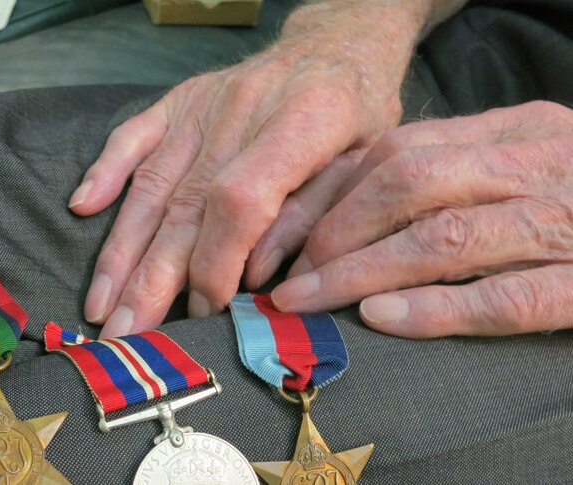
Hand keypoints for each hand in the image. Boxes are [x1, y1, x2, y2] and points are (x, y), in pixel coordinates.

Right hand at [69, 0, 433, 336]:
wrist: (337, 46)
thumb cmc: (361, 115)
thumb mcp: (366, 166)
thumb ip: (313, 218)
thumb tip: (255, 277)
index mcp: (304, 122)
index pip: (239, 200)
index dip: (216, 262)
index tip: (205, 311)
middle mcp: (242, 111)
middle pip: (184, 204)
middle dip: (150, 278)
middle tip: (124, 335)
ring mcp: (204, 106)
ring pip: (152, 184)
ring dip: (121, 249)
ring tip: (100, 303)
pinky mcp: (180, 101)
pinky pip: (134, 135)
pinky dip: (106, 170)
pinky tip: (82, 206)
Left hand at [273, 101, 572, 337]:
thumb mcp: (525, 163)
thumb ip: (458, 171)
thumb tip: (356, 207)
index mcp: (518, 130)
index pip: (400, 149)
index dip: (333, 196)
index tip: (289, 236)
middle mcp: (538, 165)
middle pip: (410, 183)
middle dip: (336, 230)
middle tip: (292, 276)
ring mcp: (564, 222)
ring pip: (442, 237)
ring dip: (360, 270)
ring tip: (306, 300)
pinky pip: (505, 299)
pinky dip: (435, 308)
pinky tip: (380, 317)